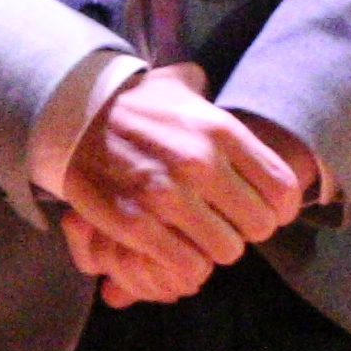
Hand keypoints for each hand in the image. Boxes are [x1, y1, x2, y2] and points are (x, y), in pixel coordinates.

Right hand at [58, 62, 307, 297]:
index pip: (282, 189)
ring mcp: (168, 197)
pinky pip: (186, 264)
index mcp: (221, 131)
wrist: (68, 119)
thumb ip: (208, 92)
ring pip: (226, 251)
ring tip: (197, 238)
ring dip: (213, 249)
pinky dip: (184, 264)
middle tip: (224, 223)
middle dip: (244, 230)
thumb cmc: (130, 105)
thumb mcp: (177, 85)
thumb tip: (213, 89)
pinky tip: (174, 250)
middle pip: (258, 226)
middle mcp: (201, 164)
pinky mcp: (136, 225)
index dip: (280, 209)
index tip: (266, 211)